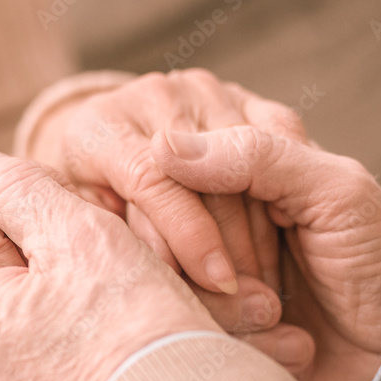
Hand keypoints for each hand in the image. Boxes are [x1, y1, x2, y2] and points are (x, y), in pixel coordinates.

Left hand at [27, 68, 307, 296]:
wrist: (114, 163)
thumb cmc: (100, 214)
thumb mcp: (94, 228)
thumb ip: (124, 239)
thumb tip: (160, 266)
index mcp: (99, 127)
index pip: (154, 178)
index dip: (190, 234)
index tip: (217, 280)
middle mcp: (150, 96)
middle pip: (207, 170)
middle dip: (232, 237)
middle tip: (250, 290)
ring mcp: (199, 90)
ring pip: (249, 155)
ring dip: (264, 222)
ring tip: (268, 278)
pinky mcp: (241, 94)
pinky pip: (280, 137)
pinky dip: (285, 187)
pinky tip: (286, 235)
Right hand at [153, 126, 380, 380]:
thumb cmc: (377, 255)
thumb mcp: (334, 191)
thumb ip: (258, 156)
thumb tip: (162, 145)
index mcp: (236, 172)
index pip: (169, 177)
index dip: (198, 214)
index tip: (257, 238)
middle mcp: (203, 221)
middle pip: (158, 240)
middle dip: (216, 275)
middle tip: (272, 291)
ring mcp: (198, 279)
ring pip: (168, 293)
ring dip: (231, 315)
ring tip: (280, 317)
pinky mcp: (205, 328)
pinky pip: (188, 336)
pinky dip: (244, 344)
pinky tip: (289, 345)